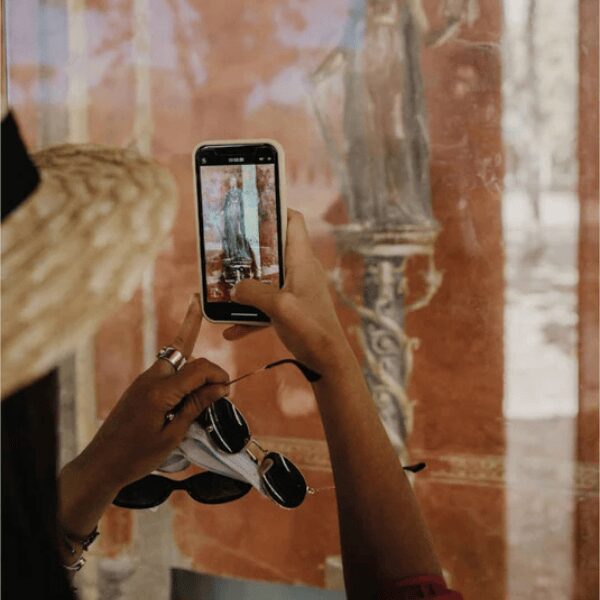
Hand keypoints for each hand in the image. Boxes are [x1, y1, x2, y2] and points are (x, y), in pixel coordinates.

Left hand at [64, 294, 228, 493]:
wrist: (101, 464)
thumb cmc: (136, 456)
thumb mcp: (173, 435)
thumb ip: (196, 406)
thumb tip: (220, 387)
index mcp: (160, 392)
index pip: (198, 368)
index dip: (218, 374)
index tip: (228, 389)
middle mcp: (150, 379)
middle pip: (187, 358)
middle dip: (206, 371)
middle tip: (217, 394)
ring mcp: (142, 381)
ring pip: (177, 363)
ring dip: (193, 376)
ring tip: (201, 401)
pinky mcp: (139, 387)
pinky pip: (166, 374)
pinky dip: (181, 382)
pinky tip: (184, 404)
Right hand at [223, 210, 349, 370]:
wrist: (328, 362)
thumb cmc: (311, 330)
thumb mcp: (279, 307)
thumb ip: (253, 293)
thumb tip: (233, 288)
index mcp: (302, 260)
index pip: (293, 221)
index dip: (275, 209)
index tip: (252, 208)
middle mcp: (299, 270)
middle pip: (272, 250)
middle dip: (248, 250)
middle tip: (224, 249)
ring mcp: (295, 290)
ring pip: (265, 279)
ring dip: (245, 285)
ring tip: (221, 288)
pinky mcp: (291, 309)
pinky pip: (265, 306)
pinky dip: (249, 315)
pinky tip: (230, 330)